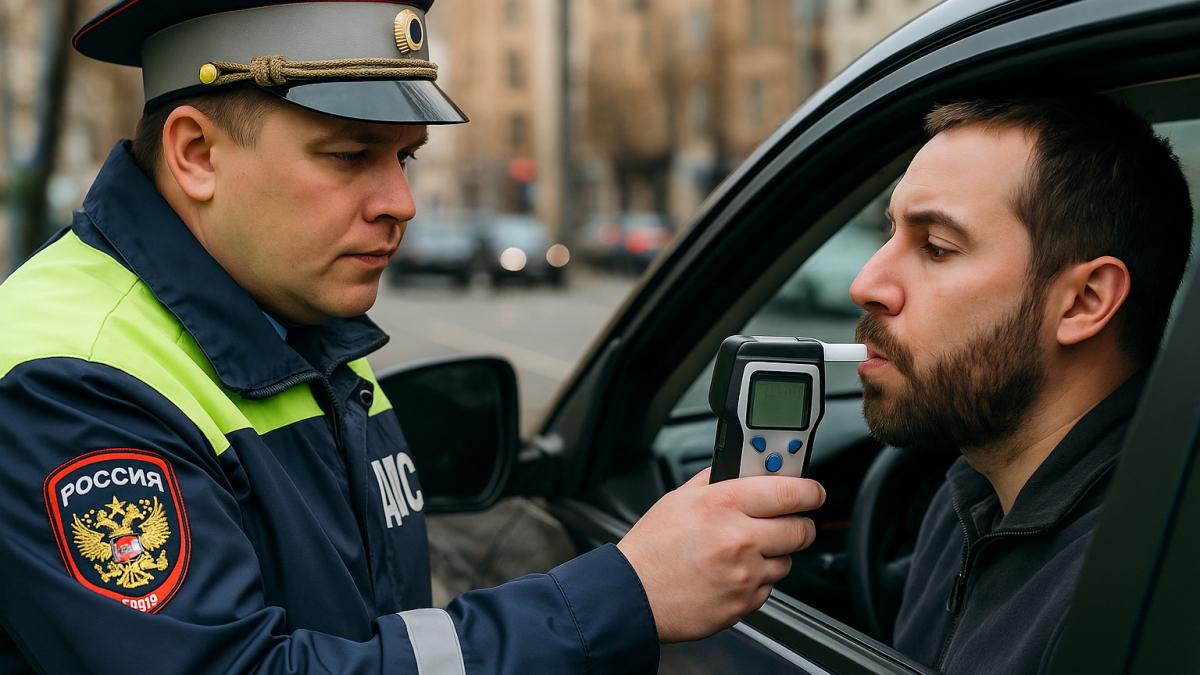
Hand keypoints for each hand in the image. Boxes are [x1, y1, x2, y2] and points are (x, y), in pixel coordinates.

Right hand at [617, 468, 825, 641]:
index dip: (810, 490)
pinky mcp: (744, 603)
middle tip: (786, 522)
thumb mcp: (680, 499)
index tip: (814, 491)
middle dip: (798, 524)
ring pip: (787, 561)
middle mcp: (739, 538)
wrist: (633, 595)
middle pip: (801, 529)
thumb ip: (717, 481)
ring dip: (773, 555)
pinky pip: (768, 588)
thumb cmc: (652, 548)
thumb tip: (745, 469)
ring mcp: (745, 574)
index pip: (790, 491)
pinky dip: (756, 581)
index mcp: (724, 504)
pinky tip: (730, 574)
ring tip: (742, 553)